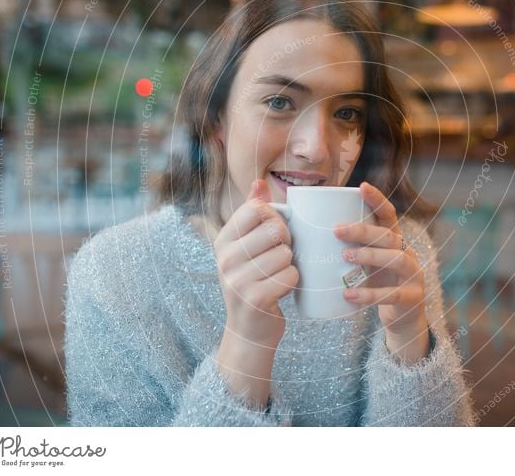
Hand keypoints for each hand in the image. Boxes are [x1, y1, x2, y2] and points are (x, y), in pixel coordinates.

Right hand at [211, 179, 297, 349]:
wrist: (249, 331)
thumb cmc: (253, 282)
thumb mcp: (246, 248)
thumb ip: (252, 215)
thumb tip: (258, 183)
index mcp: (223, 240)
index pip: (256, 209)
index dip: (275, 217)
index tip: (272, 234)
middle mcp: (224, 258)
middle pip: (274, 229)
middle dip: (287, 242)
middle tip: (279, 257)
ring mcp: (237, 279)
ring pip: (285, 254)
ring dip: (290, 265)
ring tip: (276, 276)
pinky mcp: (254, 299)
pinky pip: (290, 275)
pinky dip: (292, 282)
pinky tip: (280, 290)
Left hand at [334, 182, 429, 363]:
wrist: (402, 320)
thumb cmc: (377, 285)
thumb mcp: (367, 264)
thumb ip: (349, 249)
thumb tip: (306, 233)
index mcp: (395, 241)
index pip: (389, 215)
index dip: (377, 199)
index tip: (361, 186)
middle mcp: (408, 253)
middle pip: (389, 236)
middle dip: (364, 231)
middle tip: (337, 230)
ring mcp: (414, 275)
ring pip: (396, 259)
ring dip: (370, 256)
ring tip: (345, 257)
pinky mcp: (412, 298)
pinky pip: (393, 295)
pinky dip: (369, 295)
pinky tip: (349, 294)